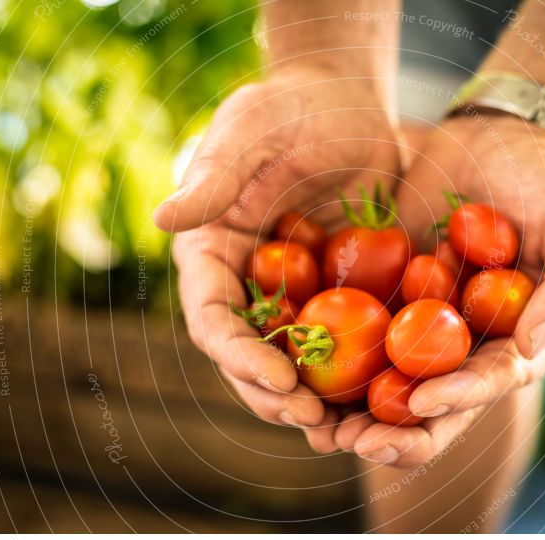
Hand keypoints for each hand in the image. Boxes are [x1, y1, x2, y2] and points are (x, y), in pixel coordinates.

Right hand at [157, 64, 400, 451]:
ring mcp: (292, 292)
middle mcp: (246, 282)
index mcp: (212, 252)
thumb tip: (164, 218)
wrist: (345, 101)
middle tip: (313, 420)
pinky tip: (380, 397)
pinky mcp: (335, 291)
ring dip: (313, 399)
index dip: (240, 357)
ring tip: (345, 431)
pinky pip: (342, 340)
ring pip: (293, 361)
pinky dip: (355, 372)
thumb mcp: (250, 131)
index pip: (213, 318)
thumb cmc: (289, 106)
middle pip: (249, 355)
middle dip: (274, 394)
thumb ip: (214, 176)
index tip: (280, 382)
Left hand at [337, 113, 544, 466]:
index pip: (486, 382)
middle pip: (428, 401)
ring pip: (382, 378)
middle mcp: (463, 344)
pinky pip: (350, 329)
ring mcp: (418, 322)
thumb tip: (532, 345)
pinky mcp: (381, 295)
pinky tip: (292, 367)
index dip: (457, 399)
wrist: (497, 138)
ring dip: (350, 409)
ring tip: (314, 425)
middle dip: (393, 430)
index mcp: (515, 343)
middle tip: (354, 442)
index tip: (422, 402)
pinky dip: (325, 351)